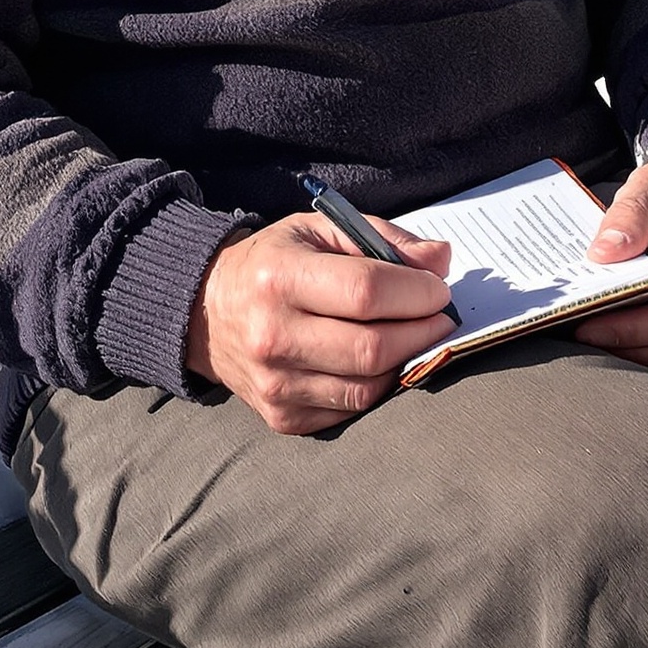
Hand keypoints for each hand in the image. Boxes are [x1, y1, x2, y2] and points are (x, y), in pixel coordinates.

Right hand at [186, 212, 456, 435]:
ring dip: (405, 361)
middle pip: (372, 347)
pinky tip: (379, 361)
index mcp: (280, 277)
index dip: (416, 292)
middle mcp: (273, 335)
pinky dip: (376, 386)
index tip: (438, 288)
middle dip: (422, 331)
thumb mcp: (318, 229)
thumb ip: (382, 239)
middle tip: (439, 316)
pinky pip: (350, 411)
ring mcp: (275, 384)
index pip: (367, 292)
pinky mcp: (281, 417)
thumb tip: (440, 260)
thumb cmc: (273, 262)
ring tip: (412, 336)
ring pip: (367, 387)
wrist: (207, 312)